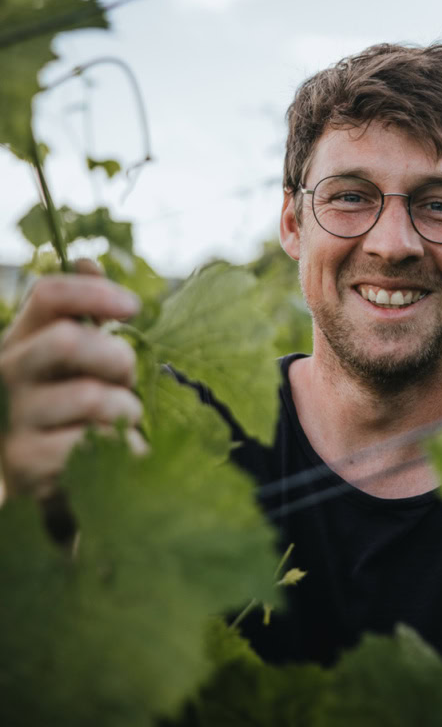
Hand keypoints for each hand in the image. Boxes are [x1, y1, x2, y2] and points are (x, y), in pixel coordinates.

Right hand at [0, 260, 143, 501]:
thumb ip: (87, 313)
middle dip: (116, 356)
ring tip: (124, 418)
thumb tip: (87, 262)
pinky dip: (122, 445)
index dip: (94, 292)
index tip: (133, 306)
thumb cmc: (71, 403)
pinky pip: (94, 443)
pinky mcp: (27, 463)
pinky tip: (116, 449)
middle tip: (129, 376)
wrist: (46, 475)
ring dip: (126, 408)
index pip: (48, 294)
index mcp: (23, 337)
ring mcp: (13, 417)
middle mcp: (8, 371)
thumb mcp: (79, 356)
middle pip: (67, 340)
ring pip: (90, 397)